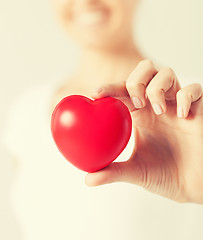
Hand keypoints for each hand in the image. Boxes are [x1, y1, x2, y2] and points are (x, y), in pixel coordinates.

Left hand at [85, 60, 202, 203]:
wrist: (192, 186)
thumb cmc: (164, 176)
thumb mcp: (136, 172)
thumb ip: (113, 172)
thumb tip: (88, 180)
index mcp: (141, 115)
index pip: (123, 92)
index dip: (109, 88)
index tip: (95, 94)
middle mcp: (157, 105)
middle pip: (144, 70)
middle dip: (136, 80)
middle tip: (136, 103)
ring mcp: (177, 106)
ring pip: (166, 73)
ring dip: (157, 87)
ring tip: (158, 111)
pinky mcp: (199, 110)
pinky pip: (195, 90)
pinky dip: (186, 97)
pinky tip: (182, 116)